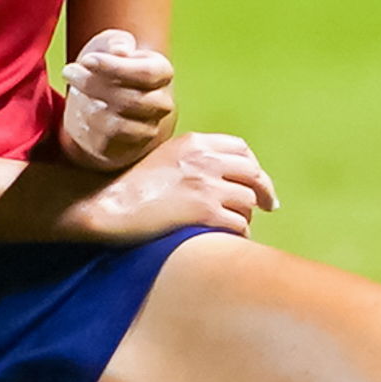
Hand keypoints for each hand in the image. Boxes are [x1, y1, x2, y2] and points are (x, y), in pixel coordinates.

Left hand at [58, 27, 173, 171]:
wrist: (101, 106)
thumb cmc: (107, 71)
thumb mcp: (107, 47)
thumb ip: (115, 42)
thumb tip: (121, 50)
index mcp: (161, 72)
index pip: (147, 73)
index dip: (116, 67)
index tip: (87, 60)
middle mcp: (161, 102)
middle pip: (132, 99)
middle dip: (95, 84)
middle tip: (70, 71)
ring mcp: (148, 127)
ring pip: (118, 120)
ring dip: (88, 102)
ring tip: (72, 86)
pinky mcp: (130, 147)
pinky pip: (108, 137)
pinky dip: (89, 122)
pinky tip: (80, 108)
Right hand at [62, 129, 275, 242]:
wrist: (112, 206)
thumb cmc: (133, 187)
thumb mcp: (166, 157)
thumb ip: (194, 159)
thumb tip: (221, 176)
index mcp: (196, 142)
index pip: (241, 148)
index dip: (253, 166)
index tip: (255, 180)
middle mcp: (205, 160)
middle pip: (253, 173)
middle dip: (264, 191)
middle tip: (268, 205)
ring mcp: (206, 185)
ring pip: (248, 201)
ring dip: (247, 215)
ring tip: (237, 225)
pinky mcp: (204, 211)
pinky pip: (239, 224)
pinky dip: (239, 233)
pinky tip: (230, 238)